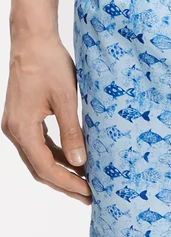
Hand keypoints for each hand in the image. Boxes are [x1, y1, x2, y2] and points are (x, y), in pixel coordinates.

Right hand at [2, 35, 90, 203]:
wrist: (33, 40)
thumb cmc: (49, 64)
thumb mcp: (65, 99)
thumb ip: (72, 132)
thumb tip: (80, 163)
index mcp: (22, 129)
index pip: (46, 168)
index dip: (68, 183)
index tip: (89, 192)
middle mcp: (15, 131)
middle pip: (40, 168)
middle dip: (65, 183)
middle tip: (90, 195)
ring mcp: (17, 124)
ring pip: (39, 157)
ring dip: (62, 170)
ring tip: (85, 181)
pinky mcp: (23, 117)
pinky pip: (39, 144)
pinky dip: (57, 154)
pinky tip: (75, 158)